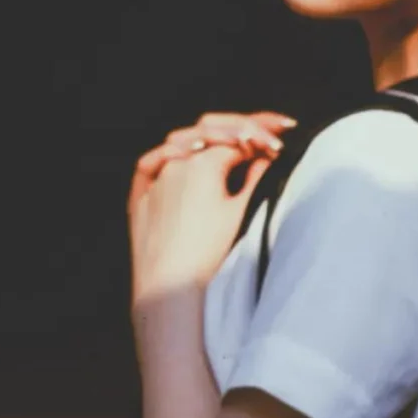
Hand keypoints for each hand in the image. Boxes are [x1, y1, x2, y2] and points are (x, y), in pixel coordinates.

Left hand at [127, 111, 292, 302]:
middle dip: (240, 129)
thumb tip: (263, 159)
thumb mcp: (241, 213)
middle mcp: (175, 164)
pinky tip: (177, 156)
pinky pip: (150, 163)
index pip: (239, 141)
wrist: (170, 288)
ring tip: (227, 146)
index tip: (278, 144)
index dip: (262, 140)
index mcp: (203, 164)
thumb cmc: (208, 254)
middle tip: (263, 135)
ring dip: (207, 140)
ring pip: (180, 143)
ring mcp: (154, 179)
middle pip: (211, 132)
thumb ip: (256, 179)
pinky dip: (167, 155)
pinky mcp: (139, 198)